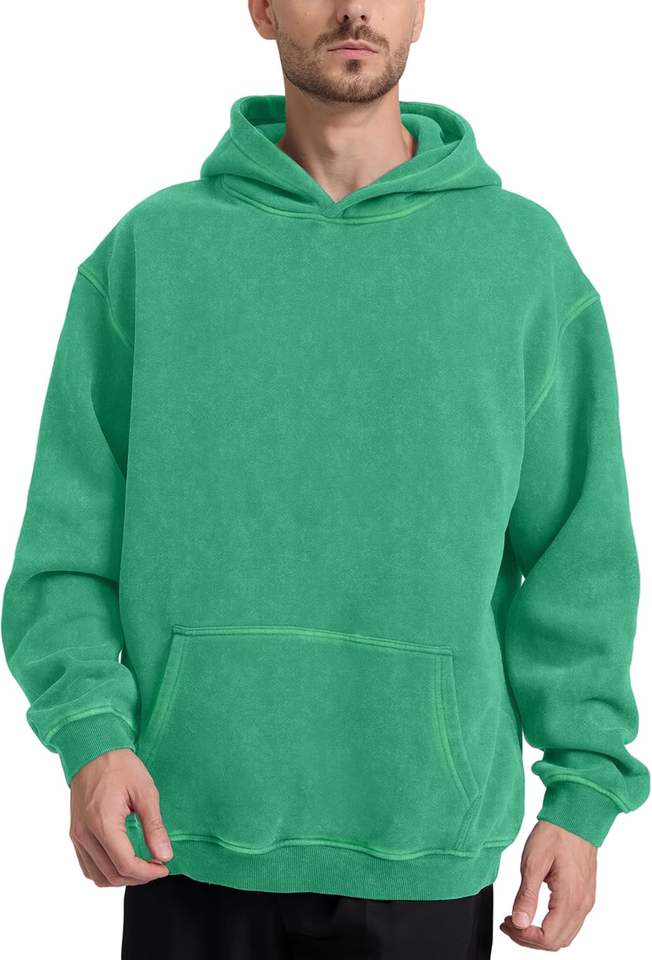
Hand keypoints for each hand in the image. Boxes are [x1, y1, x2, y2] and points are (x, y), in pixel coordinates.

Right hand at [69, 747, 173, 886]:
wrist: (93, 750)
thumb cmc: (121, 766)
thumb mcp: (145, 792)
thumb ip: (154, 827)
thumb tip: (165, 856)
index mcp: (103, 823)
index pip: (125, 864)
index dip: (148, 873)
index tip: (164, 867)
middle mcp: (85, 834)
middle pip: (112, 875)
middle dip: (138, 877)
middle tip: (157, 866)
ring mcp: (77, 836)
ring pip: (97, 876)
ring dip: (121, 878)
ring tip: (142, 866)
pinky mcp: (75, 834)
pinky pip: (87, 867)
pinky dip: (105, 872)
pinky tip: (123, 862)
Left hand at [500, 819, 596, 949]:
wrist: (576, 815)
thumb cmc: (555, 833)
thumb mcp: (533, 862)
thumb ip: (526, 896)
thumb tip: (519, 922)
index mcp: (570, 899)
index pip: (548, 938)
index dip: (524, 936)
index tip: (508, 923)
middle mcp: (582, 905)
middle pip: (557, 942)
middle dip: (529, 938)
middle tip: (509, 923)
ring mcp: (586, 900)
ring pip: (565, 935)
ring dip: (540, 934)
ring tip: (518, 919)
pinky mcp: (584, 894)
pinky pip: (570, 922)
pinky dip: (551, 925)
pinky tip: (535, 913)